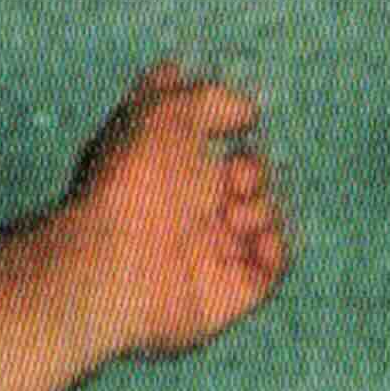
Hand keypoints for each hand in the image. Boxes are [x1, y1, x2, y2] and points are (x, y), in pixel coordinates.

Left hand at [70, 59, 291, 358]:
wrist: (116, 261)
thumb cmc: (134, 179)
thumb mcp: (166, 112)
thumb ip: (210, 98)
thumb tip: (247, 108)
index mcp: (166, 165)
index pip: (205, 137)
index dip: (227, 124)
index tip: (238, 118)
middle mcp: (187, 207)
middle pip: (245, 178)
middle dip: (250, 170)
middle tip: (232, 179)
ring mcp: (208, 250)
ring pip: (263, 218)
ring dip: (260, 208)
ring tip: (233, 216)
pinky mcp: (228, 292)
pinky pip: (270, 268)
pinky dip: (274, 249)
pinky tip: (257, 239)